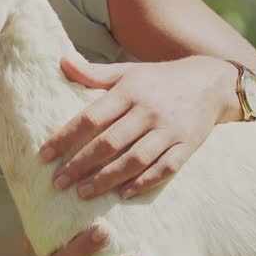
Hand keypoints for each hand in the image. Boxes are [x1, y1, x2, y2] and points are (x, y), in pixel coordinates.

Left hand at [41, 55, 230, 198]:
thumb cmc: (159, 79)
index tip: (44, 154)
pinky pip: (164, 168)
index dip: (65, 137)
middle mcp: (147, 111)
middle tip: (58, 182)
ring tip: (83, 193)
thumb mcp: (127, 71)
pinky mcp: (187, 146)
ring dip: (107, 179)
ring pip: (134, 159)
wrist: (211, 82)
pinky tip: (123, 194)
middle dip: (80, 164)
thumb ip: (93, 73)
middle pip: (109, 142)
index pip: (91, 118)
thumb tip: (60, 60)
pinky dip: (144, 183)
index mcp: (129, 91)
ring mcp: (169, 130)